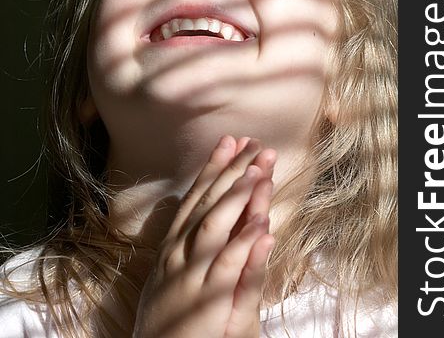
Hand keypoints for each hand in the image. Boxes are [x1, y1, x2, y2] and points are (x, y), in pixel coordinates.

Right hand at [133, 136, 275, 337]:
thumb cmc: (168, 316)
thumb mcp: (172, 273)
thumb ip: (189, 242)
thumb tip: (206, 210)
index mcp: (172, 245)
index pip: (195, 197)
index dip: (213, 167)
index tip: (229, 140)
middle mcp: (178, 254)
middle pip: (207, 203)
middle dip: (231, 171)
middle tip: (253, 144)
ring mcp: (190, 277)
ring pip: (214, 228)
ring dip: (236, 197)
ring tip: (257, 171)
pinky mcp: (207, 303)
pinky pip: (227, 268)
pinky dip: (244, 245)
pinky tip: (262, 225)